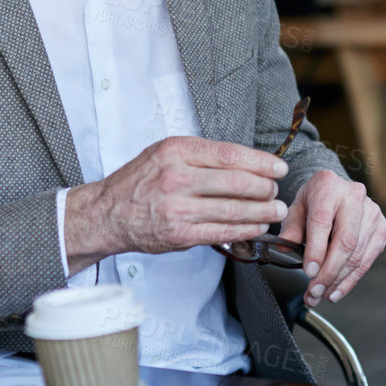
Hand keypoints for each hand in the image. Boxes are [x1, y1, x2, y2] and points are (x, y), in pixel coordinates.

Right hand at [65, 137, 288, 270]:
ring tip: (277, 211)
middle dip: (266, 189)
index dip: (261, 162)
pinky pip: (221, 232)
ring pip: (233, 210)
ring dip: (262, 212)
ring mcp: (178, 208)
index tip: (279, 168)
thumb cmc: (141, 181)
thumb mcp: (166, 152)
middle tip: (277, 192)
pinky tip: (257, 227)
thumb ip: (203, 155)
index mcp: (177, 151)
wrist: (107, 212)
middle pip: (237, 183)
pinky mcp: (179, 234)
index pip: (231, 154)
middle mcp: (177, 178)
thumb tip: (248, 162)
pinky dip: (245, 230)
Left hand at [279, 171, 385, 307]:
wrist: (336, 191)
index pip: (323, 222)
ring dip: (337, 281)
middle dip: (328, 273)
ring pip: (356, 255)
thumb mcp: (295, 209)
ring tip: (320, 295)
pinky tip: (336, 291)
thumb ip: (290, 229)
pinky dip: (351, 280)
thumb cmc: (314, 201)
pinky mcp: (382, 228)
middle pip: (345, 242)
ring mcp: (372, 213)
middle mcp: (355, 196)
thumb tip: (283, 247)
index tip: (308, 273)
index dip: (316, 250)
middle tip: (314, 292)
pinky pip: (367, 260)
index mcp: (328, 186)